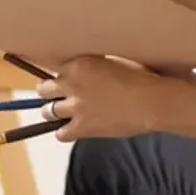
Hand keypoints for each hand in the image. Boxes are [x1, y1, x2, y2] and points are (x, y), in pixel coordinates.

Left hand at [37, 57, 170, 142]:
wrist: (150, 102)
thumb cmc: (141, 78)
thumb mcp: (116, 60)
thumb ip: (98, 65)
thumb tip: (96, 69)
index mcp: (80, 64)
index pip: (57, 69)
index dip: (62, 76)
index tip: (66, 80)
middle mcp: (72, 84)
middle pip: (45, 89)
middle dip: (49, 93)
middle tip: (57, 96)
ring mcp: (75, 107)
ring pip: (48, 111)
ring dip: (53, 112)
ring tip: (61, 113)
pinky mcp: (81, 127)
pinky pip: (60, 134)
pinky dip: (64, 132)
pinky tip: (72, 130)